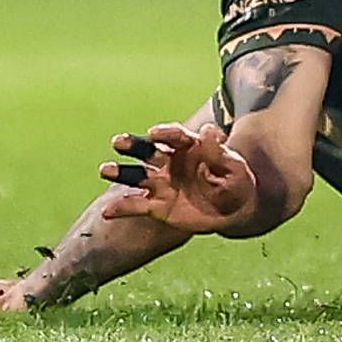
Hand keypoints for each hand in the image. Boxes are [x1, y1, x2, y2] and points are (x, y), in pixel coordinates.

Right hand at [96, 123, 259, 236]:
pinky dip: (121, 208)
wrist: (234, 211)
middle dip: (133, 145)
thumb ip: (219, 152)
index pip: (175, 136)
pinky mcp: (158, 206)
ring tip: (105, 170)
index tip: (154, 133)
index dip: (165, 133)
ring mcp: (162, 184)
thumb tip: (209, 130)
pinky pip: (136, 206)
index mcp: (191, 148)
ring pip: (137, 175)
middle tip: (118, 142)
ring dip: (121, 172)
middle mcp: (172, 163)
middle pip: (148, 150)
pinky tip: (107, 211)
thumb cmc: (236, 183)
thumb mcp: (234, 168)